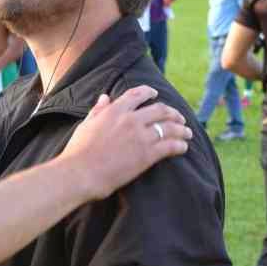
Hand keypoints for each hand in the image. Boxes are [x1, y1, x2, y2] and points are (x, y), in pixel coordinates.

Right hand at [61, 87, 191, 200]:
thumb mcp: (86, 125)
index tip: (156, 95)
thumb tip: (105, 97)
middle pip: (160, 110)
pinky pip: (170, 146)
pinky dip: (180, 145)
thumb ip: (98, 110)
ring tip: (188, 133)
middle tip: (179, 118)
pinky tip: (183, 147)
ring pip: (170, 127)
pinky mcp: (147, 154)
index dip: (149, 92)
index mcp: (115, 110)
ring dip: (182, 129)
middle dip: (173, 113)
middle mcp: (130, 120)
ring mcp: (141, 136)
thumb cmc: (78, 151)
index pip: (137, 94)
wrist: (80, 173)